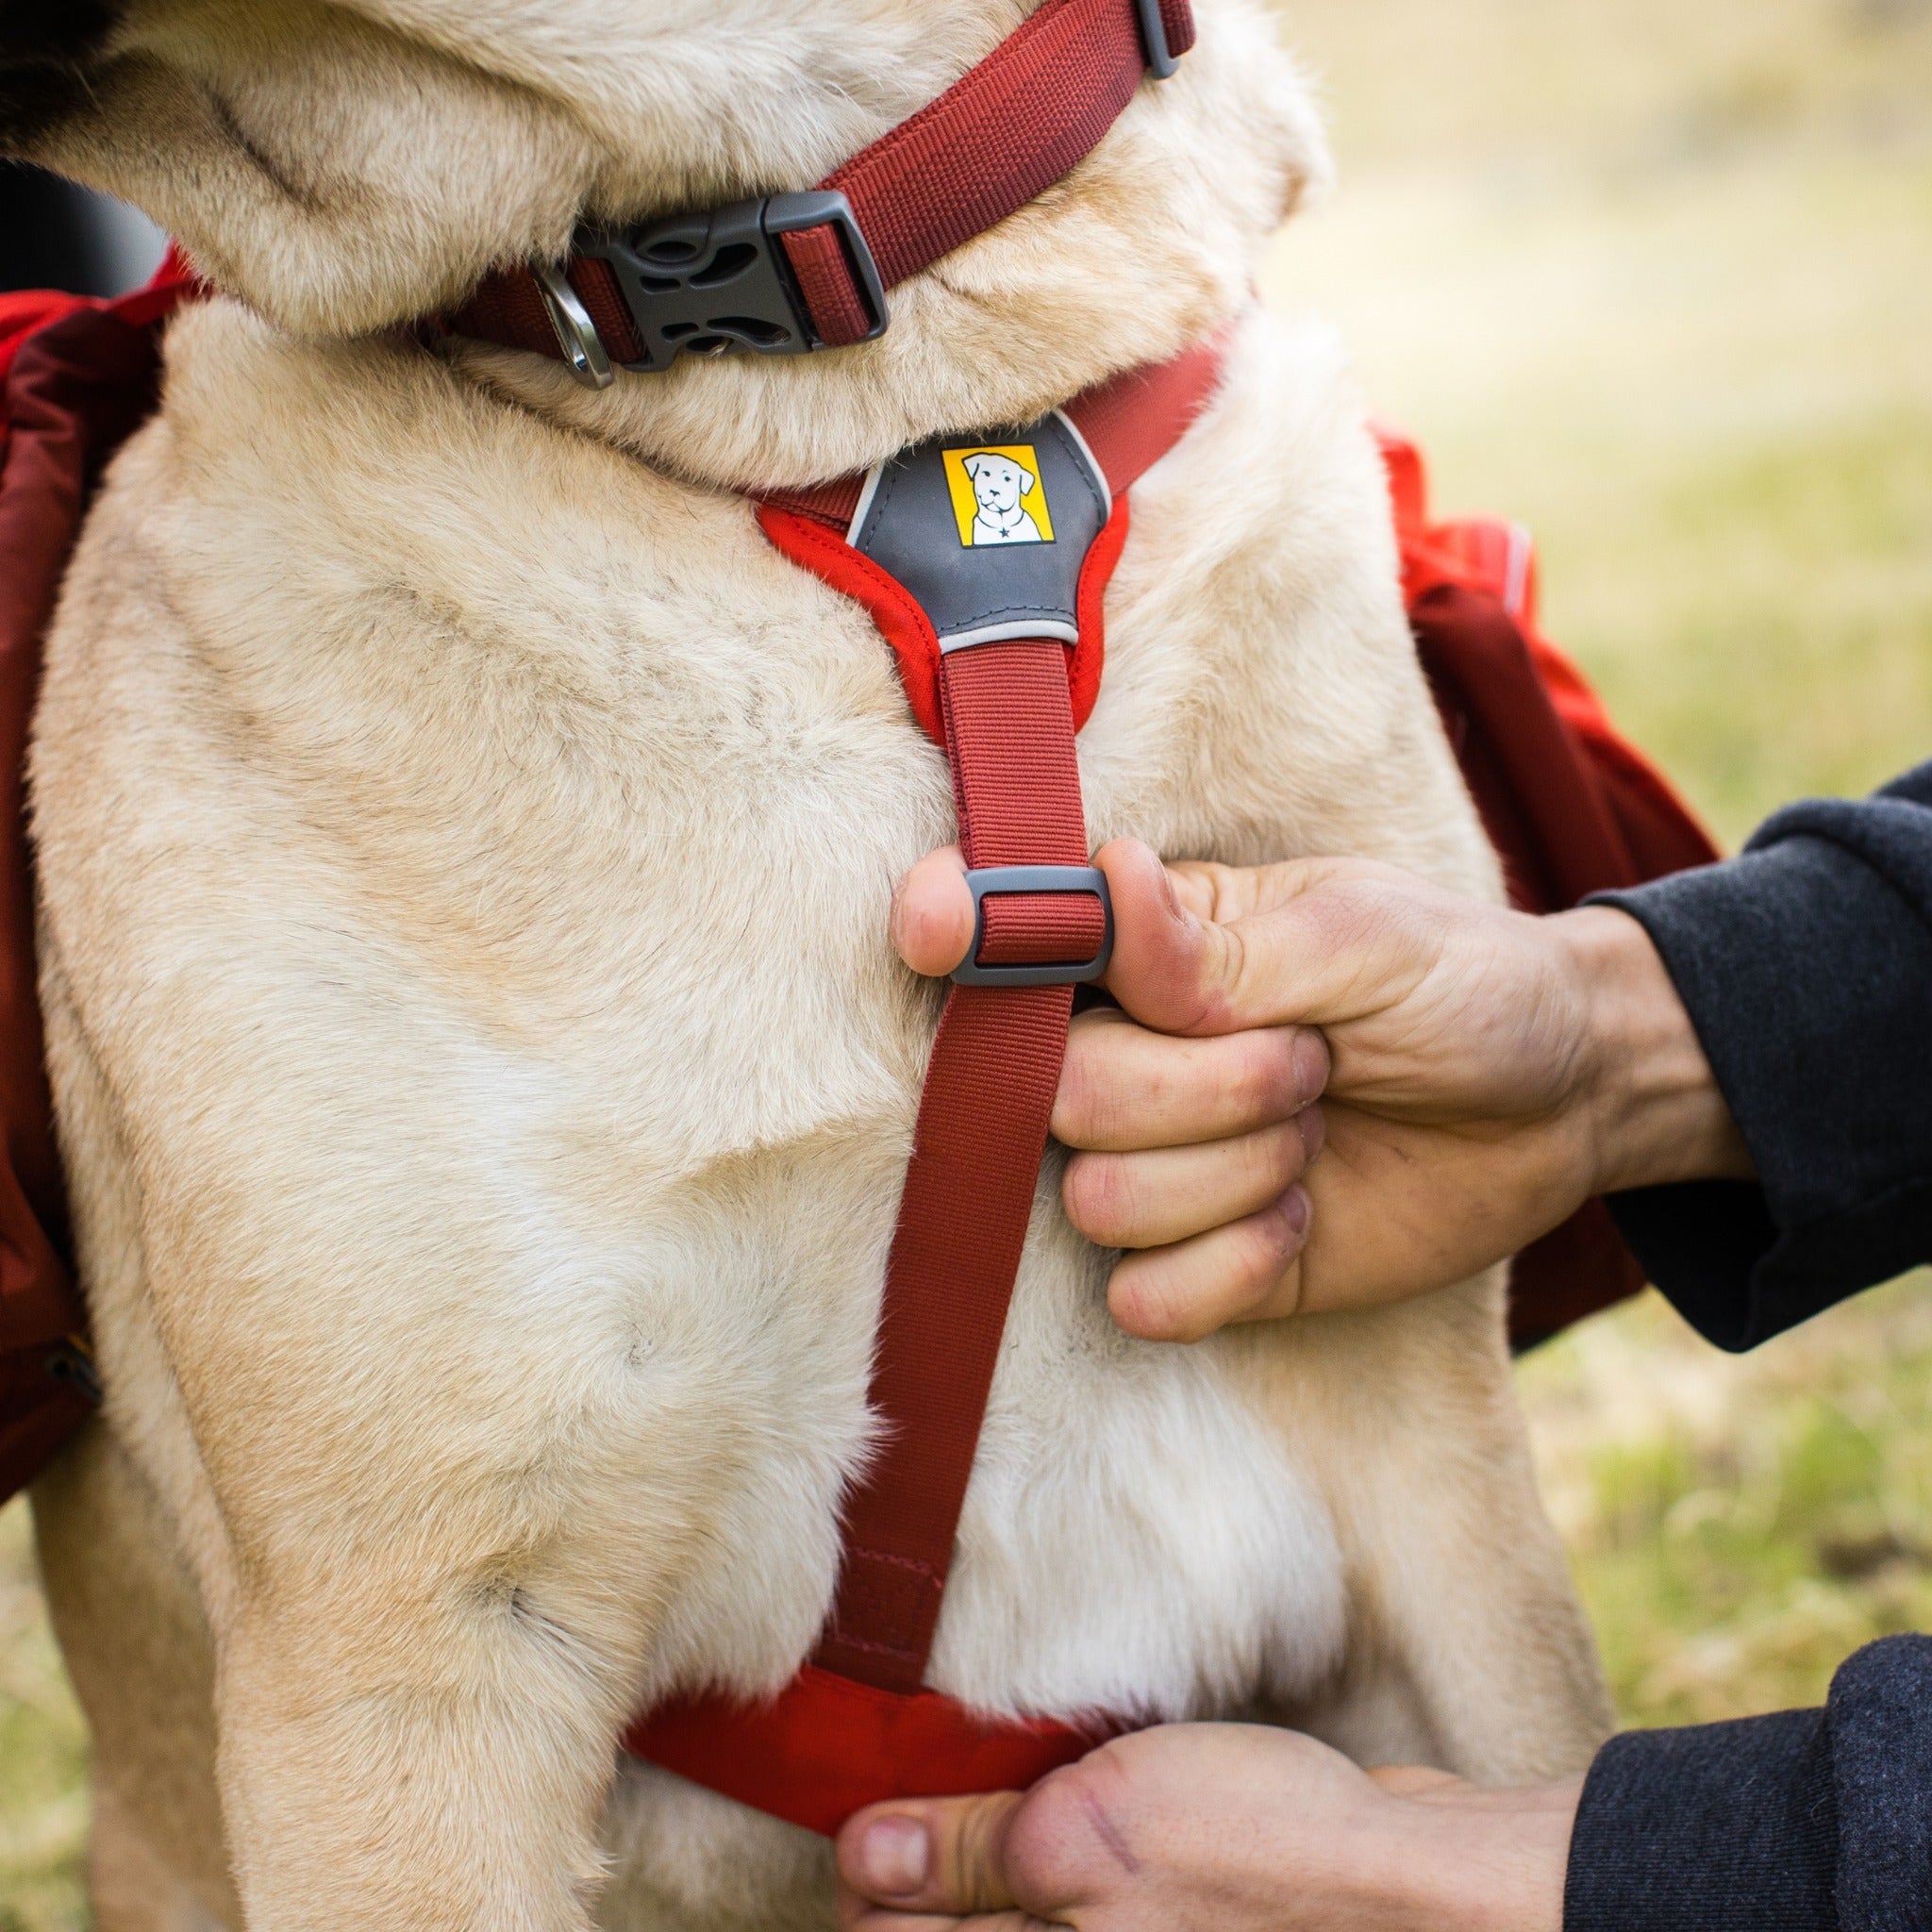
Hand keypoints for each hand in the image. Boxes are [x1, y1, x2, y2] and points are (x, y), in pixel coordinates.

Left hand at [834, 1722, 1581, 1930]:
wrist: (1410, 1887)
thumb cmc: (1255, 1861)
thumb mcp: (1088, 1834)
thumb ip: (969, 1853)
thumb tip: (861, 1860)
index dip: (871, 1873)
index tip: (876, 1802)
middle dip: (927, 1865)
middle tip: (937, 1779)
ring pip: (1013, 1918)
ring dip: (994, 1851)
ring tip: (1006, 1783)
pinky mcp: (1170, 1931)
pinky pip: (1077, 1906)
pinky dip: (1057, 1857)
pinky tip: (1075, 1798)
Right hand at [892, 841, 1750, 1338]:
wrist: (1560, 1105)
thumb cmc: (1459, 986)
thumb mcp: (1361, 939)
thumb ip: (1223, 945)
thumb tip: (1109, 879)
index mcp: (1151, 947)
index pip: (1018, 943)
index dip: (964, 936)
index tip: (932, 929)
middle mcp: (1129, 1053)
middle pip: (1058, 1094)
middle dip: (1204, 1090)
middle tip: (1310, 1062)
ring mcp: (1159, 1165)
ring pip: (1099, 1199)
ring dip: (1236, 1176)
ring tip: (1317, 1131)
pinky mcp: (1200, 1266)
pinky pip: (1147, 1300)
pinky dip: (1235, 1269)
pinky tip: (1302, 1225)